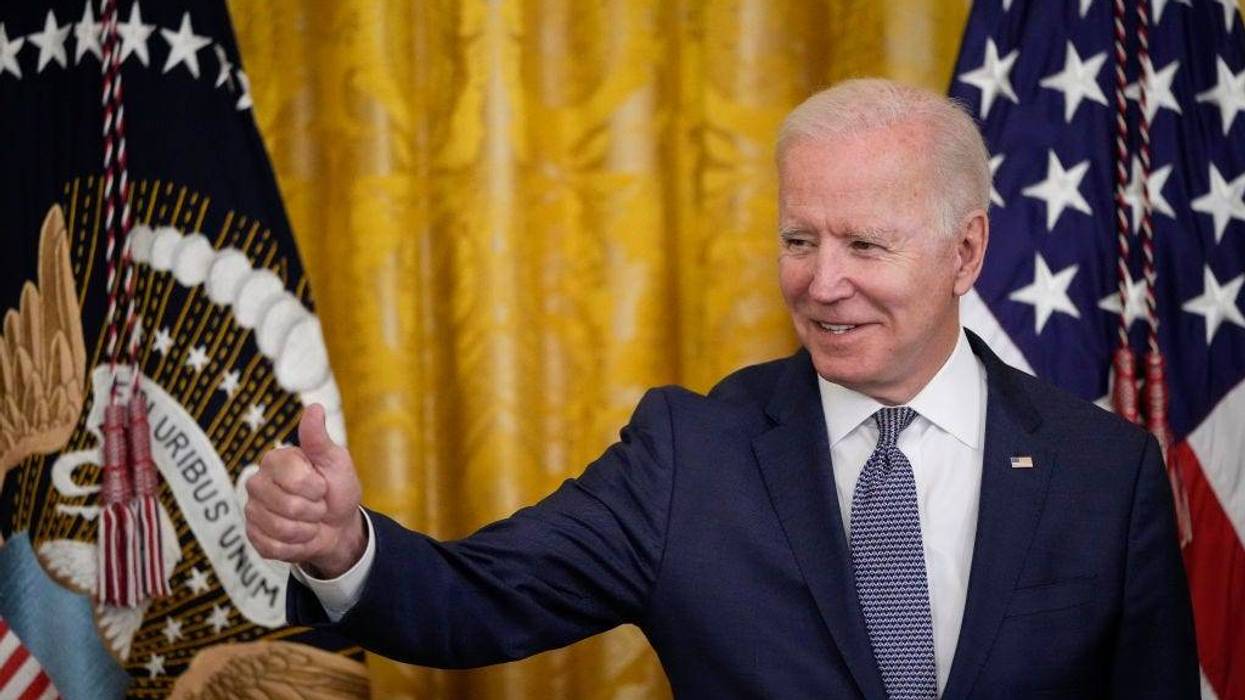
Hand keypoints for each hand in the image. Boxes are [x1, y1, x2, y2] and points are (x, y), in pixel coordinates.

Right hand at [245, 403, 364, 577]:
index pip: (294, 478)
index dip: (317, 488)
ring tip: (310, 521)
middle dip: (314, 511)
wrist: (338, 525)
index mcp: (276, 460)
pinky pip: (273, 547)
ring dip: (307, 530)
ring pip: (280, 529)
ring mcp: (252, 510)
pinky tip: (300, 536)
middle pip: (287, 506)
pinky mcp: (253, 536)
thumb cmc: (337, 489)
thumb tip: (314, 408)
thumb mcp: (335, 462)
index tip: (322, 486)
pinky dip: (296, 546)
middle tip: (317, 506)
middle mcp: (257, 483)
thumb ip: (319, 439)